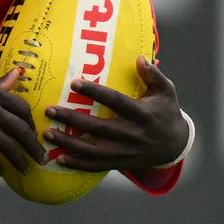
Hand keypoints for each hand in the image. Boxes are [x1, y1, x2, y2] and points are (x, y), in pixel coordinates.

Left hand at [43, 56, 188, 172]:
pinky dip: (78, 164)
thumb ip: (153, 74)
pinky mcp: (121, 163)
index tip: (74, 83)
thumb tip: (139, 57)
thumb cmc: (166, 112)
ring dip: (68, 143)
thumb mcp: (166, 91)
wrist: (176, 146)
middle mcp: (132, 134)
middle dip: (72, 119)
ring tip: (47, 133)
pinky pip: (96, 166)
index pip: (115, 101)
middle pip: (98, 127)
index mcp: (142, 113)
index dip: (95, 93)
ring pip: (93, 150)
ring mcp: (125, 152)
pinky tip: (59, 158)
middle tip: (49, 110)